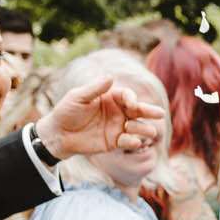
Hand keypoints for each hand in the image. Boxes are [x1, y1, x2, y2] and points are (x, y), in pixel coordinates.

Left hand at [37, 76, 165, 158]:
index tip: (131, 104)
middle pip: (139, 111)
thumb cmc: (67, 111)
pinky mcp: (115, 142)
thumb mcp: (78, 97)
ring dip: (144, 129)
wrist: (59, 133)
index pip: (128, 96)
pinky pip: (128, 142)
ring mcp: (118, 127)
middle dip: (150, 112)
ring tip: (150, 132)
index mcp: (111, 98)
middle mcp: (118, 112)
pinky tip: (133, 142)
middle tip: (160, 114)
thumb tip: (110, 76)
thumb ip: (95, 89)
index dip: (132, 99)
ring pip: (138, 127)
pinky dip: (132, 142)